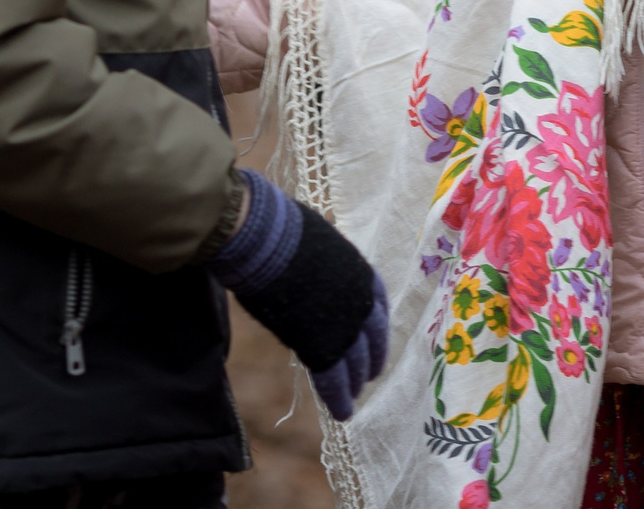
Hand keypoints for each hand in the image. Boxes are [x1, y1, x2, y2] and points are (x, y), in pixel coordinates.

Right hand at [206, 171, 389, 418]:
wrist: (267, 239)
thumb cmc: (281, 230)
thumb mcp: (317, 244)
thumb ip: (324, 264)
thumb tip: (315, 264)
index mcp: (361, 272)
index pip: (377, 306)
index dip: (374, 328)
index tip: (373, 340)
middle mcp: (360, 301)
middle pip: (371, 339)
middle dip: (370, 359)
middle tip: (368, 377)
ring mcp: (344, 325)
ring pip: (355, 364)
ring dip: (355, 383)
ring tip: (353, 399)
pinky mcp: (321, 345)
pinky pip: (334, 378)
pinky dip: (338, 397)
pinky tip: (342, 413)